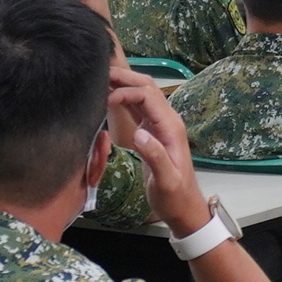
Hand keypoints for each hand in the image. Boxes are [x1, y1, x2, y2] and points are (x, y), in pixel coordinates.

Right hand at [111, 69, 204, 232]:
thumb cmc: (175, 196)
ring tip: (99, 80)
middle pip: (146, 87)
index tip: (105, 99)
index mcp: (170, 127)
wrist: (184, 206)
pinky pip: (137, 107)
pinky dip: (122, 98)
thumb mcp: (166, 180)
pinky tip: (108, 96)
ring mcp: (159, 124)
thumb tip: (139, 134)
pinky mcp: (151, 131)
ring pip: (141, 94)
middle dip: (124, 77)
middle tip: (98, 74)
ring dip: (122, 84)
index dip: (125, 91)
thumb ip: (155, 156)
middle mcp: (166, 120)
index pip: (148, 96)